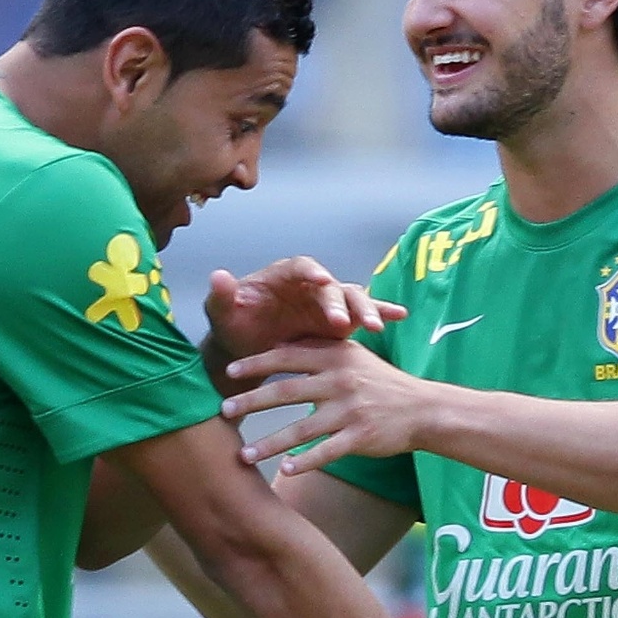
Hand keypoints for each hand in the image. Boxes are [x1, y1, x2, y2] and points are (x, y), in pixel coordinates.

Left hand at [205, 257, 405, 363]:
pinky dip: (381, 312)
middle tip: (346, 321)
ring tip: (376, 327)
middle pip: (332, 286)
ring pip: (352, 299)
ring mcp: (328, 302)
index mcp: (284, 276)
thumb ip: (221, 297)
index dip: (313, 272)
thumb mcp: (223, 315)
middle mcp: (310, 285)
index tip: (322, 280)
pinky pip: (363, 313)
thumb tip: (217, 276)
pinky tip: (399, 316)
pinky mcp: (340, 320)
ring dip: (365, 310)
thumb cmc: (235, 327)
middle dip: (341, 302)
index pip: (302, 267)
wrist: (247, 350)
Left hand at [220, 339, 431, 471]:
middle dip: (251, 402)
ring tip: (244, 455)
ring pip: (301, 429)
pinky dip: (304, 462)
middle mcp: (340, 381)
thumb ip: (319, 350)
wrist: (422, 408)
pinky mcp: (360, 436)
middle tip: (223, 412)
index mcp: (336, 356)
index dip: (256, 364)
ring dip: (269, 444)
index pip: (287, 357)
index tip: (229, 371)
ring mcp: (350, 410)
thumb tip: (278, 345)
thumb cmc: (381, 382)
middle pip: (286, 391)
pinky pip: (326, 452)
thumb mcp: (353, 356)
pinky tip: (285, 470)